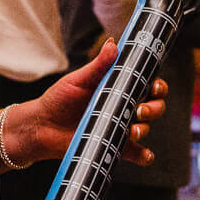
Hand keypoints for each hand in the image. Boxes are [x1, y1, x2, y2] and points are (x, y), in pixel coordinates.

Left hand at [5, 38, 165, 167]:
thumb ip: (98, 65)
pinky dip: (144, 155)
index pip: (148, 84)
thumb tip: (113, 44)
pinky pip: (134, 153)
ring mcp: (120, 127)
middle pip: (154, 106)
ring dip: (145, 129)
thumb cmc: (59, 99)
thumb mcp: (78, 79)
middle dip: (154, 108)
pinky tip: (146, 155)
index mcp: (119, 87)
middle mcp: (124, 107)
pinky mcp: (114, 146)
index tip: (155, 86)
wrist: (42, 126)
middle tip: (141, 111)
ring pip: (145, 128)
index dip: (158, 85)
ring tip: (132, 131)